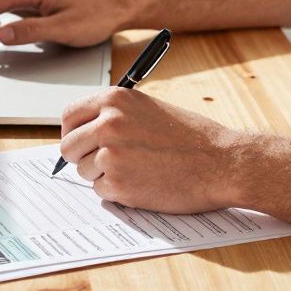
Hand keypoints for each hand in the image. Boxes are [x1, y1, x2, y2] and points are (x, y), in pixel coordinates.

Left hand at [59, 88, 245, 213]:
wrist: (221, 163)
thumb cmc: (192, 138)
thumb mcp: (149, 109)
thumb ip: (115, 115)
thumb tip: (85, 130)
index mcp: (115, 99)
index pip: (70, 116)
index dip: (72, 132)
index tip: (79, 142)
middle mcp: (107, 123)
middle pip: (69, 146)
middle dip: (82, 157)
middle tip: (106, 163)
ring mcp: (110, 154)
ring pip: (83, 171)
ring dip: (103, 175)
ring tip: (137, 170)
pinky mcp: (118, 183)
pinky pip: (101, 191)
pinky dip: (118, 192)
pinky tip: (143, 183)